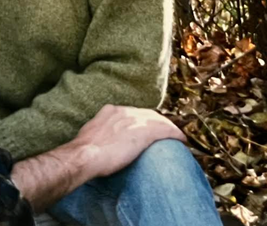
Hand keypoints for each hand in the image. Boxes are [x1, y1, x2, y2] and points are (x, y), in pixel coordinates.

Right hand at [71, 104, 185, 179]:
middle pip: (148, 114)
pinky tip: (181, 140)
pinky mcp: (145, 132)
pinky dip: (175, 134)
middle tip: (165, 134)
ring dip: (168, 129)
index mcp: (110, 111)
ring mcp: (135, 120)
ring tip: (175, 137)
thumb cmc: (84, 151)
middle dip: (158, 123)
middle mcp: (124, 111)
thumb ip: (101, 132)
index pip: (133, 112)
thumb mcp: (91, 134)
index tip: (147, 129)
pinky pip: (166, 130)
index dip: (142, 121)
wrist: (85, 156)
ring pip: (159, 121)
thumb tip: (102, 141)